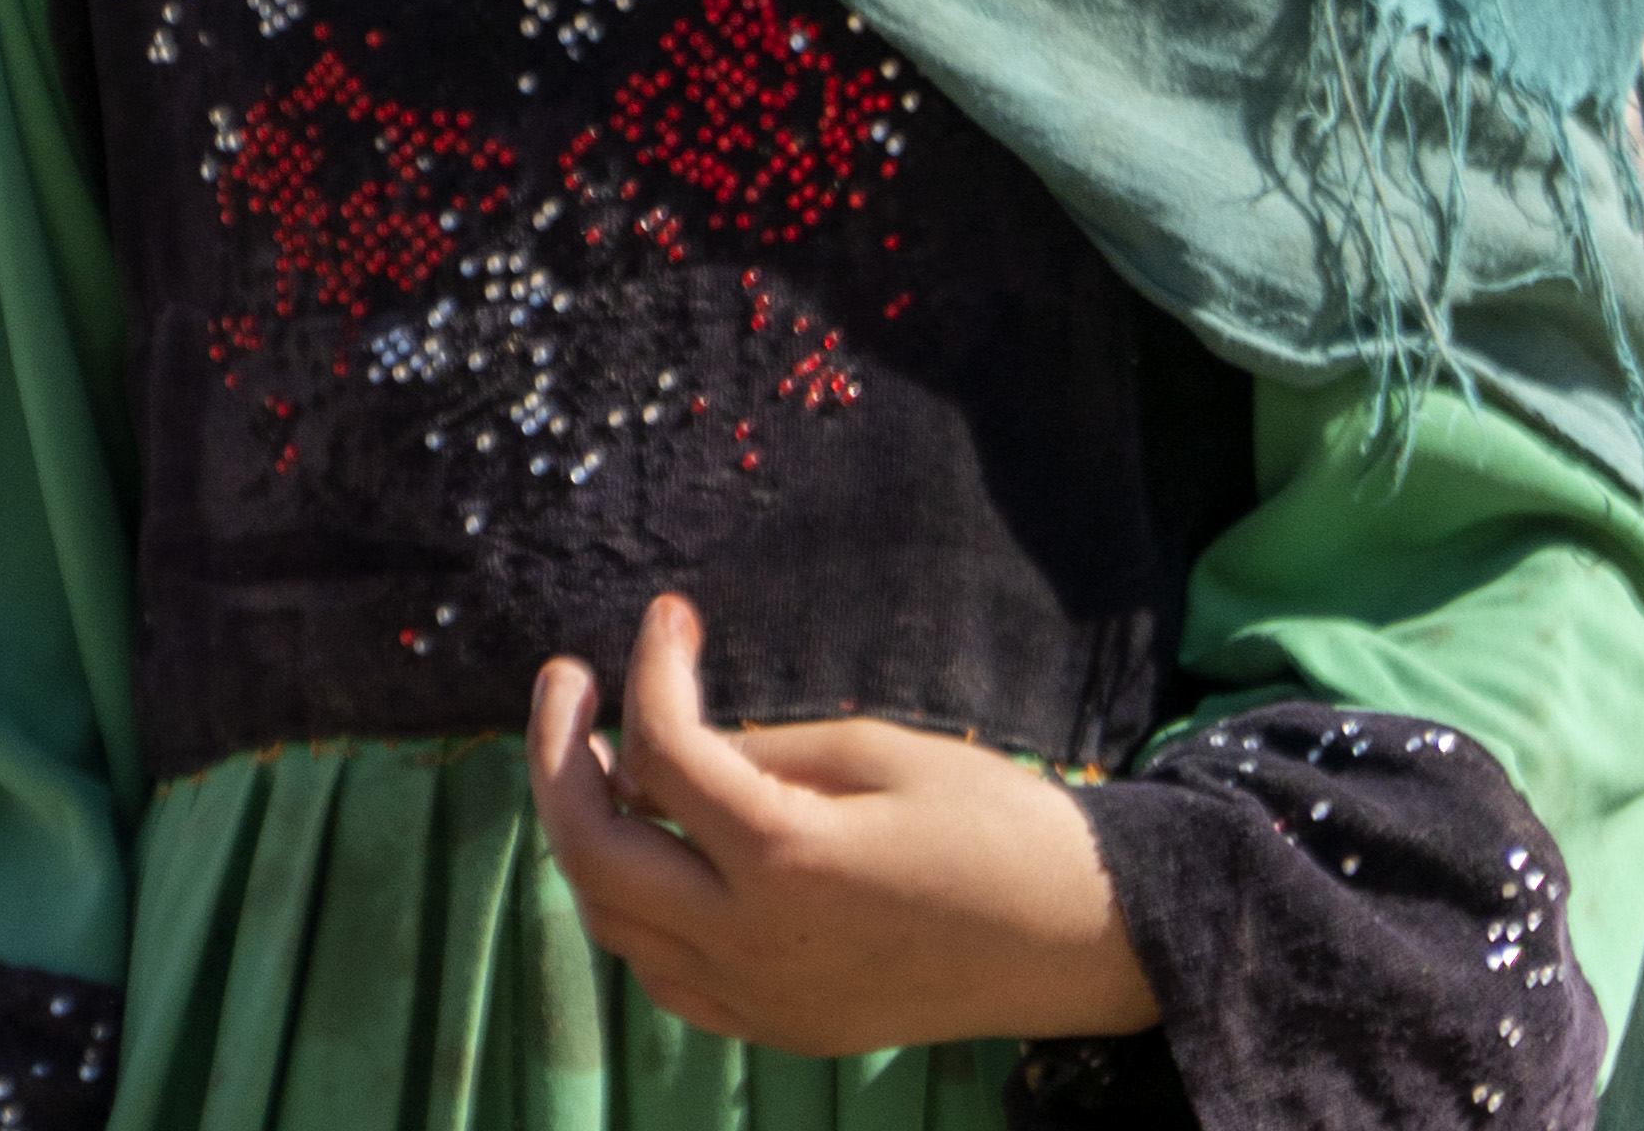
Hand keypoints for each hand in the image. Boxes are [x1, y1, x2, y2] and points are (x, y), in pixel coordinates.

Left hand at [527, 592, 1157, 1056]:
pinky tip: (651, 849)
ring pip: (612, 923)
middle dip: (556, 756)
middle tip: (567, 679)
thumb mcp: (881, 753)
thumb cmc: (999, 828)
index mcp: (786, 863)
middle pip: (592, 853)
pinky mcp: (781, 1027)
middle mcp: (755, 945)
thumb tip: (664, 746)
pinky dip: (631, 909)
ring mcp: (762, 1000)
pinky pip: (663, 975)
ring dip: (584, 833)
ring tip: (596, 756)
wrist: (1086, 939)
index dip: (652, 668)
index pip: (663, 752)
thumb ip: (759, 751)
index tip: (667, 615)